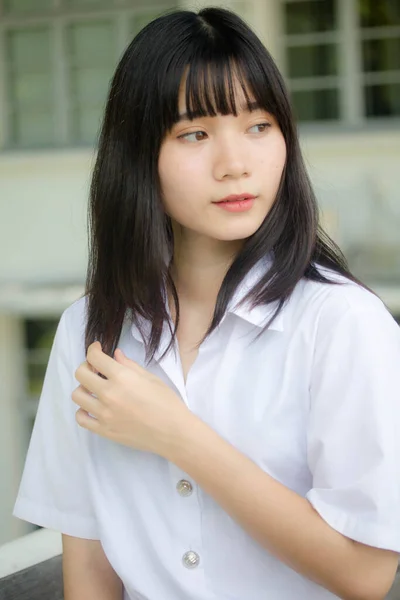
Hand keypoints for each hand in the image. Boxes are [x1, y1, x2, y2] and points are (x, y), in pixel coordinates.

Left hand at [72, 341, 190, 456]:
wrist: (173, 433)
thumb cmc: (167, 403)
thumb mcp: (151, 378)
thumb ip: (129, 365)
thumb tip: (115, 354)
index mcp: (122, 377)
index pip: (95, 358)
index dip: (93, 349)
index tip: (97, 349)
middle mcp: (108, 394)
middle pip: (81, 374)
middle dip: (86, 366)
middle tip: (96, 368)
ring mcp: (104, 414)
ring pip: (77, 395)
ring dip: (84, 388)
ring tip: (95, 389)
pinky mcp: (103, 430)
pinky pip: (81, 418)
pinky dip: (83, 410)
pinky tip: (93, 407)